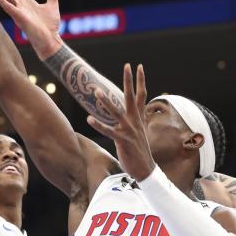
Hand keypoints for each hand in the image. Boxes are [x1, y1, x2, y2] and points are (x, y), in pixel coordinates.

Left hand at [86, 64, 155, 180]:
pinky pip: (108, 131)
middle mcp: (135, 121)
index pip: (142, 95)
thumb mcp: (137, 133)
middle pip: (132, 97)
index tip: (139, 66)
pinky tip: (89, 119)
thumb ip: (131, 122)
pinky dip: (98, 125)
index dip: (140, 81)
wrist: (146, 169)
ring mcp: (129, 130)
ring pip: (116, 112)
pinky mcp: (123, 140)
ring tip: (96, 91)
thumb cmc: (139, 152)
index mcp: (139, 118)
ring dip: (106, 101)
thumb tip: (125, 116)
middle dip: (129, 81)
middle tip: (127, 65)